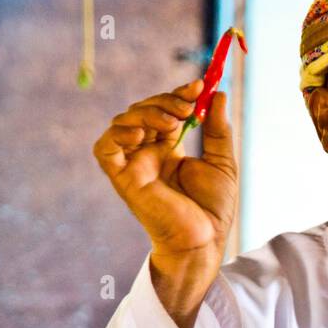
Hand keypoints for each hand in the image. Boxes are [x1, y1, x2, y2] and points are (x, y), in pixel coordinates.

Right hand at [92, 79, 237, 266]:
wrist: (204, 241)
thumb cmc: (213, 211)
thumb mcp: (223, 162)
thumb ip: (218, 129)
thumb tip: (217, 94)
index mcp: (167, 149)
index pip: (164, 110)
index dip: (178, 94)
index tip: (199, 86)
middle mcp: (147, 154)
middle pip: (143, 110)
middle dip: (166, 100)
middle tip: (188, 105)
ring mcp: (133, 165)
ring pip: (124, 122)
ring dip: (146, 111)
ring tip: (174, 120)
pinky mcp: (123, 179)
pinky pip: (105, 149)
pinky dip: (118, 134)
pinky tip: (142, 133)